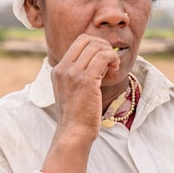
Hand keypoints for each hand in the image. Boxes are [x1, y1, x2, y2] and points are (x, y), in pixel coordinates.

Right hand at [40, 35, 118, 172]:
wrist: (74, 132)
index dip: (95, 44)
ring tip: (113, 66)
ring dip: (110, 53)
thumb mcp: (70, 90)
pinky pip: (103, 57)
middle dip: (103, 46)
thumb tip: (97, 58)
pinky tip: (115, 69)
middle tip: (110, 60)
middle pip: (87, 40)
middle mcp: (63, 69)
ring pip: (97, 47)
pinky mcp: (86, 80)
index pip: (78, 41)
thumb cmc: (77, 114)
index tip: (103, 56)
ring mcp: (73, 74)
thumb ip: (78, 73)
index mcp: (58, 69)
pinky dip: (113, 59)